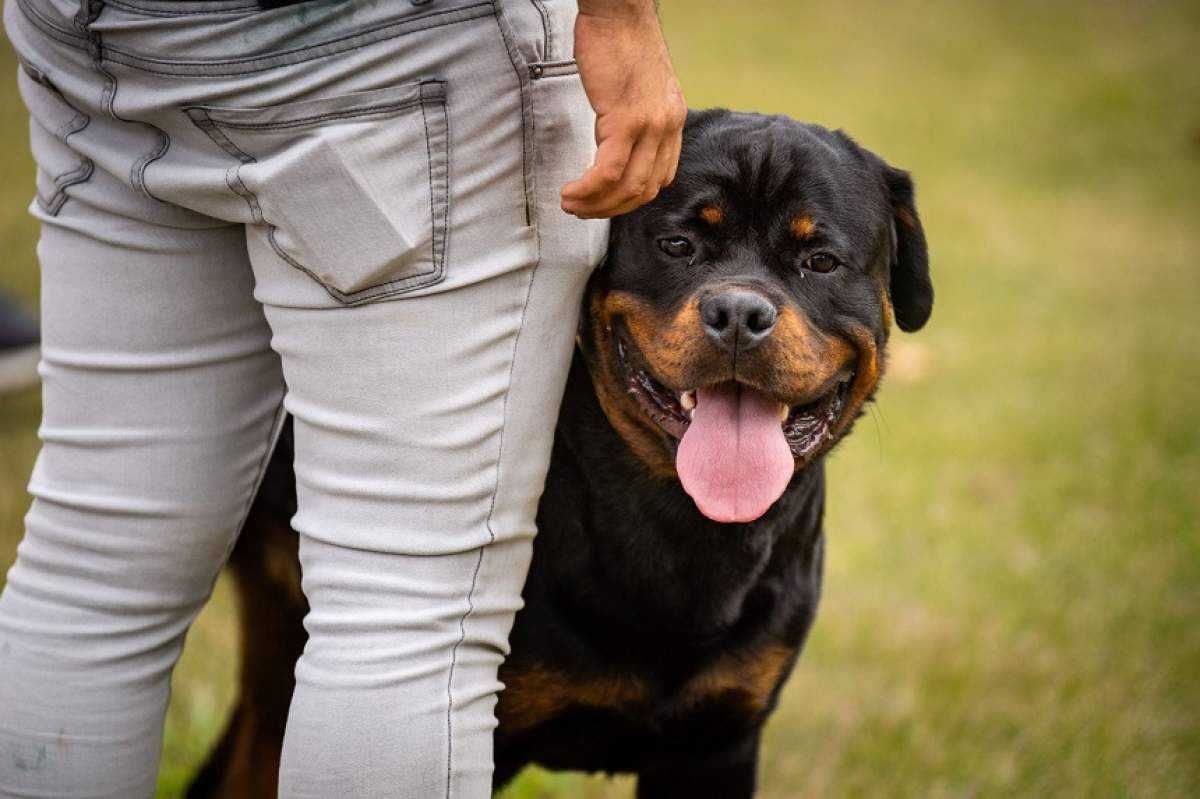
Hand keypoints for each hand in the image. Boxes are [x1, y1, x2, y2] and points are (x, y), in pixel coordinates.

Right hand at [562, 0, 685, 218]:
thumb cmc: (620, 41)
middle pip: (644, 189)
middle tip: (582, 210)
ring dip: (595, 204)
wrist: (619, 10)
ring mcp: (650, 126)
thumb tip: (613, 140)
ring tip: (571, 204)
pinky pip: (608, 172)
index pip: (660, 176)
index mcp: (673, 120)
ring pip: (626, 187)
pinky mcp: (626, 120)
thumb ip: (635, 115)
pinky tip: (571, 191)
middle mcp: (668, 127)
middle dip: (610, 209)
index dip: (631, 197)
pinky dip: (588, 189)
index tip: (606, 200)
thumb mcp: (638, 85)